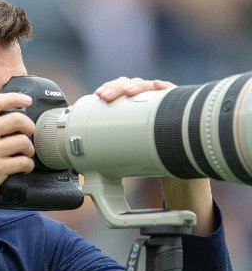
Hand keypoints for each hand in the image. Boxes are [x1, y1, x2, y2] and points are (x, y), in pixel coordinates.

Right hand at [0, 93, 35, 227]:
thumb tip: (2, 117)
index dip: (15, 98)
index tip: (26, 101)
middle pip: (17, 119)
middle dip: (29, 126)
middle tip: (29, 132)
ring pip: (23, 142)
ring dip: (30, 148)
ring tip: (26, 153)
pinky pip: (23, 162)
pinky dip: (28, 165)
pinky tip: (24, 167)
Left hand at [95, 76, 216, 234]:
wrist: (181, 177)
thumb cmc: (152, 166)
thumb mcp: (127, 167)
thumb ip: (110, 171)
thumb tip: (86, 186)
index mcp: (131, 114)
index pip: (118, 92)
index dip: (108, 89)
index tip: (98, 95)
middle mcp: (148, 105)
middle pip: (130, 86)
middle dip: (116, 86)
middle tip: (106, 96)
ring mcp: (165, 105)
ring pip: (150, 87)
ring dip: (137, 85)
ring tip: (127, 92)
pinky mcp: (183, 111)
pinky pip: (176, 95)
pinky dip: (166, 89)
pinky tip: (158, 87)